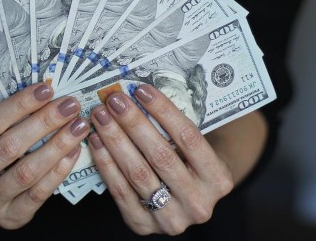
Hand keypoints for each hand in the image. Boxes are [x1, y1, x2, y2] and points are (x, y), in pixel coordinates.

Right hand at [0, 83, 89, 228]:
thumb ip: (7, 117)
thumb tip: (47, 94)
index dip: (19, 105)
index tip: (46, 89)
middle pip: (9, 148)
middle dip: (44, 123)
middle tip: (69, 105)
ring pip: (26, 173)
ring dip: (57, 146)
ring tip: (77, 126)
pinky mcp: (9, 218)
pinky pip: (38, 194)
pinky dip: (59, 171)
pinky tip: (73, 151)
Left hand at [87, 84, 233, 234]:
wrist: (190, 202)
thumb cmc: (191, 165)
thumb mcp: (197, 149)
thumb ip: (176, 129)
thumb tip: (139, 95)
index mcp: (218, 179)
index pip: (189, 138)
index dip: (163, 111)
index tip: (141, 90)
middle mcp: (198, 203)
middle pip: (160, 156)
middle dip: (133, 123)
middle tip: (114, 100)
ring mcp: (171, 219)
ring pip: (137, 173)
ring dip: (115, 140)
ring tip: (101, 117)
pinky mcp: (143, 226)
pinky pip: (120, 191)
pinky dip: (106, 163)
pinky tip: (97, 141)